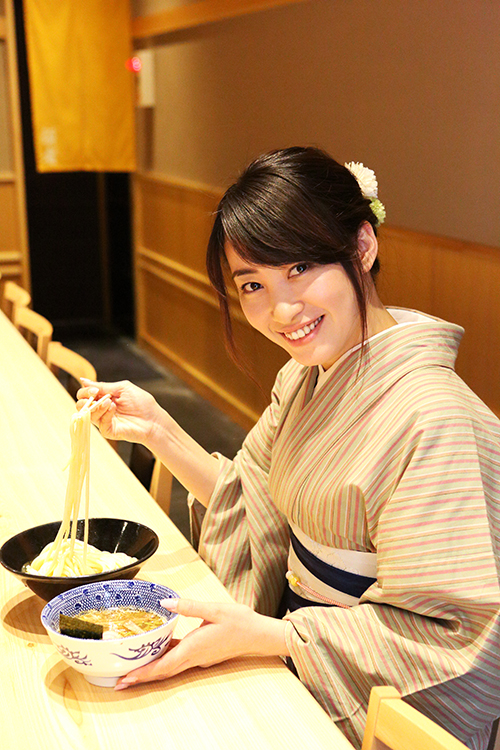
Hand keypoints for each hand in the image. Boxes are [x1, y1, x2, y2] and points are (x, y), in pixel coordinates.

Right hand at [76, 379, 159, 443]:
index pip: (85, 394)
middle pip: (81, 405)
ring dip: (96, 406)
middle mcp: (101, 409)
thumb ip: (103, 386)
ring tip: (109, 402)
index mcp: (104, 397)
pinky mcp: (108, 431)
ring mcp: (104, 420)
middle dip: (85, 398)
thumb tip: (83, 380)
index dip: (86, 391)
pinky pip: (99, 423)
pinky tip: (113, 409)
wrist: (154, 419)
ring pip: (87, 414)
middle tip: (95, 395)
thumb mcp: (122, 388)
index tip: (94, 389)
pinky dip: (105, 414)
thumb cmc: (142, 403)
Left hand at [114, 599, 289, 689]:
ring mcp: (199, 657)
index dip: (143, 673)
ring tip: (132, 669)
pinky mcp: (202, 653)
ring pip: (170, 667)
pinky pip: (179, 660)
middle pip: (163, 671)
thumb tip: (165, 603)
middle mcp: (194, 656)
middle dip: (141, 677)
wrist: (260, 634)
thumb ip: (189, 606)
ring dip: (152, 670)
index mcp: (194, 647)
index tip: (126, 679)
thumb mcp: (215, 609)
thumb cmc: (240, 622)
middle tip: (120, 681)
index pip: (163, 665)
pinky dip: (165, 660)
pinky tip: (159, 650)